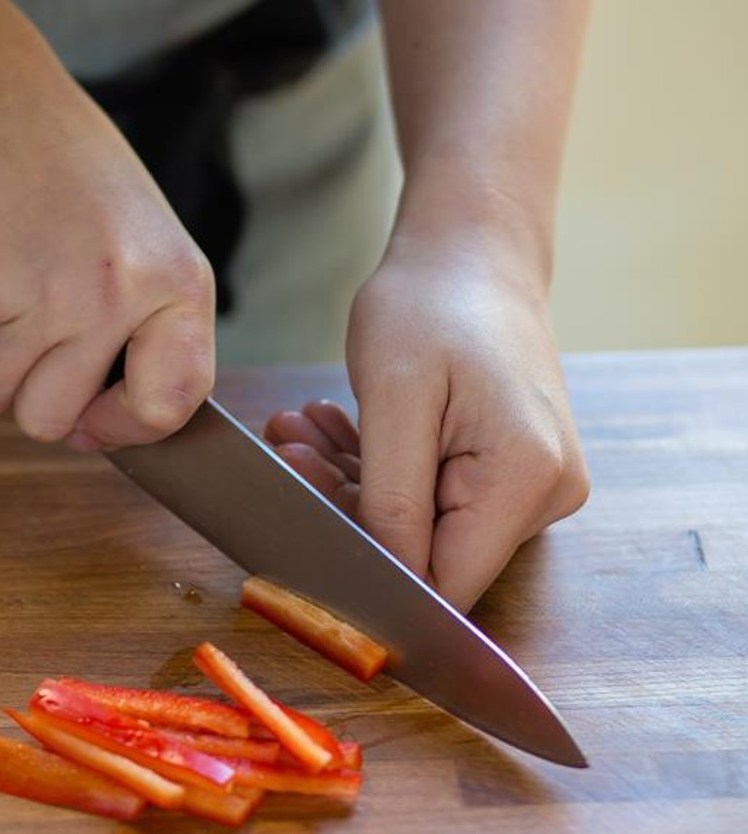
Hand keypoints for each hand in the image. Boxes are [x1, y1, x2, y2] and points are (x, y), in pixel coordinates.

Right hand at [0, 70, 214, 448]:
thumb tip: (98, 430)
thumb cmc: (75, 180)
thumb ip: (143, 336)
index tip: (96, 418)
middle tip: (34, 344)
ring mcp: (36, 290)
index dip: (121, 428)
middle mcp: (110, 294)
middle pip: (50, 419)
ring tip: (10, 291)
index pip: (165, 406)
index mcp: (173, 285)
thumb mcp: (148, 247)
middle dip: (31, 398)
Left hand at [270, 232, 589, 612]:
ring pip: (418, 524)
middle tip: (288, 452)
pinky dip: (375, 469)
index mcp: (527, 481)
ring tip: (298, 432)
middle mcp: (546, 494)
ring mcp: (530, 485)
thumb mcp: (395, 400)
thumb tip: (387, 581)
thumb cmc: (432, 304)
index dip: (370, 571)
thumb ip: (393, 500)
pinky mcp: (505, 472)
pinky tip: (330, 430)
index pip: (444, 582)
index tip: (304, 521)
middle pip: (428, 552)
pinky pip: (429, 495)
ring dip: (350, 482)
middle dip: (348, 510)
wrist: (471, 252)